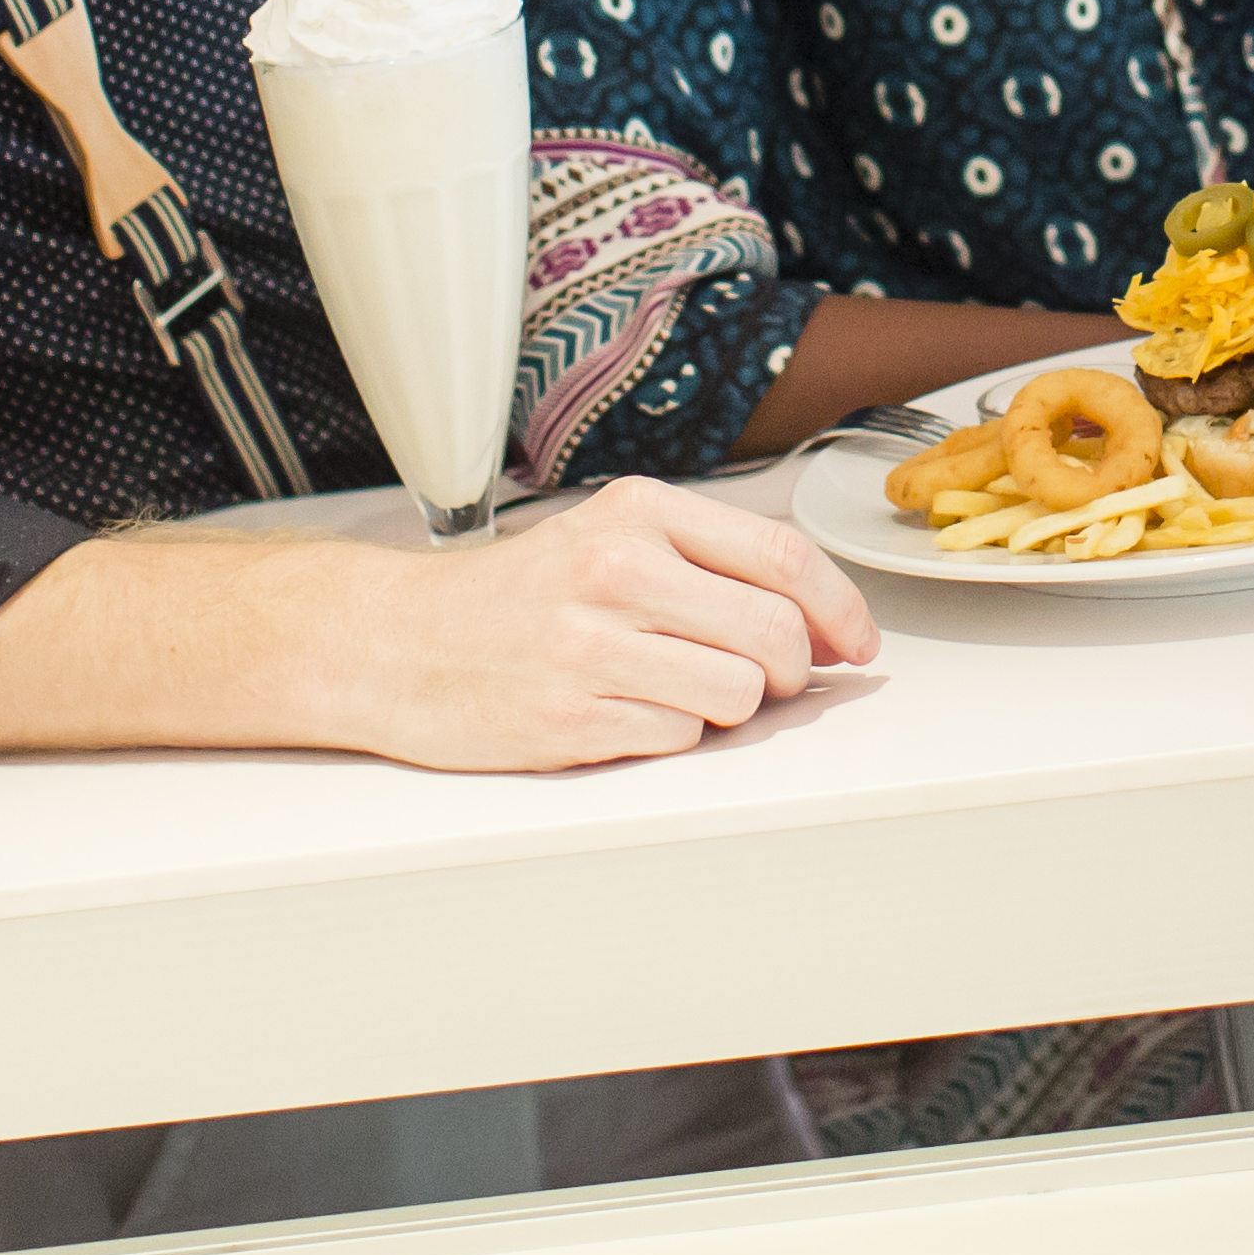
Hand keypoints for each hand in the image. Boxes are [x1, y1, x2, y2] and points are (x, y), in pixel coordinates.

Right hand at [301, 479, 881, 771]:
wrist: (395, 642)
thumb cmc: (516, 596)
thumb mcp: (608, 536)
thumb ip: (709, 563)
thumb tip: (821, 622)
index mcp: (637, 514)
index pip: (784, 556)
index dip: (842, 608)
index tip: (858, 643)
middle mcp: (616, 571)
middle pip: (775, 633)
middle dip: (793, 670)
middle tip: (769, 680)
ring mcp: (590, 648)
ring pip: (737, 696)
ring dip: (730, 709)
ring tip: (678, 692)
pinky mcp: (568, 720)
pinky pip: (677, 741)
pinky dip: (670, 736)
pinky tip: (624, 713)